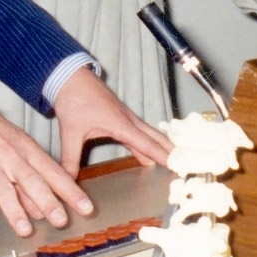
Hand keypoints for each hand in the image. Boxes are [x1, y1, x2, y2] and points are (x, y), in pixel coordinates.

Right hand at [0, 100, 94, 242]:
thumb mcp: (20, 146)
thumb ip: (32, 177)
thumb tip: (43, 209)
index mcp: (27, 150)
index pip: (53, 172)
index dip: (70, 190)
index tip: (86, 207)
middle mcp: (10, 157)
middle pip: (31, 180)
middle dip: (47, 200)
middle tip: (60, 219)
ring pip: (3, 188)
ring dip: (15, 209)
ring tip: (25, 229)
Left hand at [53, 66, 172, 177]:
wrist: (69, 75)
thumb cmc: (73, 98)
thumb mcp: (71, 132)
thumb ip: (71, 158)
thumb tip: (69, 181)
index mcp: (121, 123)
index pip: (148, 144)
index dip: (164, 156)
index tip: (180, 166)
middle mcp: (128, 120)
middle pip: (156, 138)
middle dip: (172, 152)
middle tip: (188, 167)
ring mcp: (125, 117)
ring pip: (149, 134)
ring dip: (162, 147)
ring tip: (175, 163)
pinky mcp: (119, 116)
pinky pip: (139, 132)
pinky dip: (148, 143)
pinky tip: (147, 156)